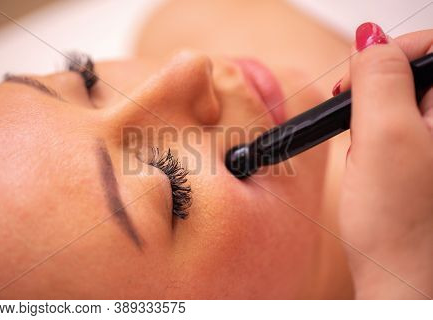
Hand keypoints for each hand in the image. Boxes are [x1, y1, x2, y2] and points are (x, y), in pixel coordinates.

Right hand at [335, 23, 432, 298]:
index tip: (360, 78)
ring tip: (368, 151)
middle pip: (417, 74)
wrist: (402, 278)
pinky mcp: (428, 158)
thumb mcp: (382, 137)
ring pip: (403, 101)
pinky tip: (373, 160)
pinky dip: (377, 136)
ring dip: (374, 117)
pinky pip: (400, 127)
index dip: (392, 52)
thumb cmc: (400, 225)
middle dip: (377, 92)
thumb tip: (370, 35)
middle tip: (359, 121)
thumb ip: (377, 77)